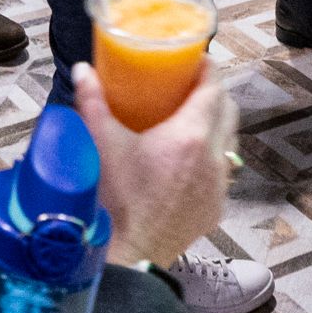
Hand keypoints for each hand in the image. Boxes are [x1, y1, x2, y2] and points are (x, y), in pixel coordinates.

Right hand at [76, 61, 233, 270]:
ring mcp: (219, 184)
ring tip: (190, 118)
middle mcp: (213, 157)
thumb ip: (92, 101)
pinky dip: (213, 156)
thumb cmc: (115, 199)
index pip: (213, 89)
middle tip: (188, 84)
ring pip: (229, 141)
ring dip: (215, 124)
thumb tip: (82, 70)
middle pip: (227, 110)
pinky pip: (223, 170)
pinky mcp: (217, 205)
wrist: (129, 253)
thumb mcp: (101, 144)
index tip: (194, 59)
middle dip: (212, 93)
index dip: (207, 69)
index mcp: (189, 136)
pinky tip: (191, 158)